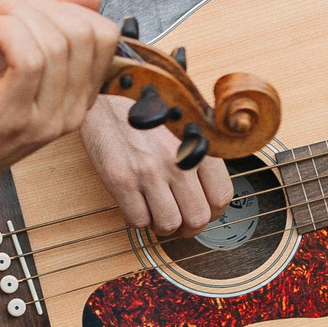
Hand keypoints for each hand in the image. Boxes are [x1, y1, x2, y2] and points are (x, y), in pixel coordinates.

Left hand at [0, 0, 120, 200]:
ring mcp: (45, 120)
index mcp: (77, 100)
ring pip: (56, 43)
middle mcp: (71, 114)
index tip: (25, 11)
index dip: (66, 8)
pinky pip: (28, 57)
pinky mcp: (12, 118)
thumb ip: (48, 27)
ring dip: (15, 15)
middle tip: (1, 12)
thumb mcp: (11, 60)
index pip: (105, 36)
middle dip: (41, 7)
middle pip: (85, 34)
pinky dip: (5, 30)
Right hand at [79, 93, 236, 233]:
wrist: (106, 100)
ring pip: (168, 224)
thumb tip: (209, 194)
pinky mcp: (121, 180)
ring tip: (155, 212)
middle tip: (178, 221)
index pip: (221, 197)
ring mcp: (149, 171)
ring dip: (162, 225)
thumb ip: (200, 157)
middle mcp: (177, 160)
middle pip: (197, 217)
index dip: (212, 212)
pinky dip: (137, 218)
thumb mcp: (183, 128)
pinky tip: (135, 203)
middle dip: (188, 226)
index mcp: (197, 147)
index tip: (201, 211)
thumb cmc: (144, 114)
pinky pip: (137, 220)